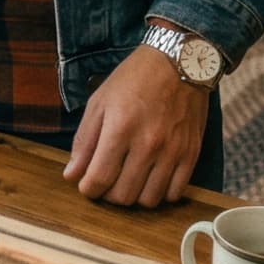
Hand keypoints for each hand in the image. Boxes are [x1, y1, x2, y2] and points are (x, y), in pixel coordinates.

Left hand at [62, 46, 207, 206]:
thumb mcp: (100, 102)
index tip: (86, 186)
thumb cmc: (134, 79)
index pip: (100, 178)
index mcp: (120, 128)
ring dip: (134, 196)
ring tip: (128, 180)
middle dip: (108, 194)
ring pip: (149, 199)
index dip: (88, 189)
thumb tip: (72, 174)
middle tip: (106, 181)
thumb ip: (84, 141)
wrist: (178, 63)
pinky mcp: (191, 154)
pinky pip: (175, 193)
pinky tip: (152, 178)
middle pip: (124, 195)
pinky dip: (160, 193)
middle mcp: (148, 144)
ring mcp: (172, 151)